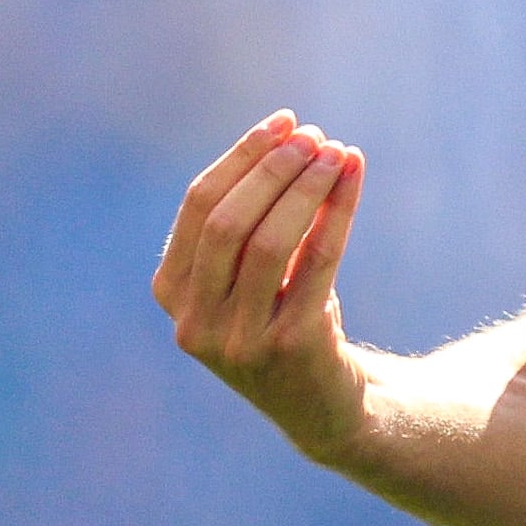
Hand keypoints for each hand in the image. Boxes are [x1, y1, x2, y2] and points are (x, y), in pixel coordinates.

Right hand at [153, 110, 369, 460]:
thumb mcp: (246, 274)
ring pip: (270, 243)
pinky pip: (318, 262)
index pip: (197, 206)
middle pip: (227, 223)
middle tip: (314, 134)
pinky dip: (337, 211)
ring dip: (306, 186)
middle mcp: (194, 320)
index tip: (283, 121)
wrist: (320, 405)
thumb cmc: (281, 318)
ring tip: (337, 150)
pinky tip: (353, 176)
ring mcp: (239, 340)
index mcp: (171, 292)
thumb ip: (247, 218)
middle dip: (271, 169)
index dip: (241, 157)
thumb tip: (288, 135)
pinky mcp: (291, 347)